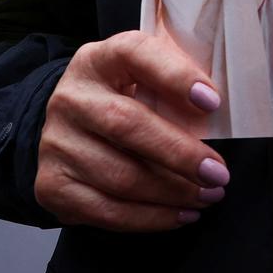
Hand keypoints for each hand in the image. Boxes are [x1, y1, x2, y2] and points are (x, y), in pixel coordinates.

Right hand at [35, 31, 228, 230]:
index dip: (175, 75)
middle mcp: (71, 98)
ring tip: (209, 195)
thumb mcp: (141, 76)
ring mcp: (56, 143)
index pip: (135, 54)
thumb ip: (173, 81)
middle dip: (180, 153)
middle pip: (127, 125)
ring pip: (120, 176)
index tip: (212, 101)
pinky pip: (107, 210)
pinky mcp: (53, 184)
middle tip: (218, 173)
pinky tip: (181, 215)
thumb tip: (220, 110)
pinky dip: (151, 218)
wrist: (66, 129)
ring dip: (173, 192)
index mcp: (99, 60)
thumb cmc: (121, 99)